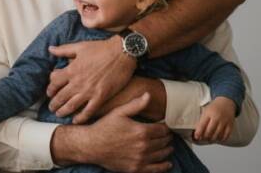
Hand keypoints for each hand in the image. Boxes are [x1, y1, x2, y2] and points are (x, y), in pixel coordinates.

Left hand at [47, 37, 136, 122]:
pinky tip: (76, 120)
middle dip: (54, 104)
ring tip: (59, 114)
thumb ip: (63, 50)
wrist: (122, 53)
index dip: (50, 90)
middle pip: (60, 97)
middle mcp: (78, 82)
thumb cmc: (101, 48)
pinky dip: (80, 118)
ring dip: (63, 112)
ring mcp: (89, 91)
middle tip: (51, 108)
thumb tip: (50, 49)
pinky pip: (88, 111)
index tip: (49, 93)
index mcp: (71, 70)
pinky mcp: (101, 96)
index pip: (54, 83)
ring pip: (71, 106)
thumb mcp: (80, 46)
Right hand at [53, 93, 173, 172]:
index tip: (165, 127)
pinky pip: (156, 169)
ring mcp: (140, 159)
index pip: (162, 130)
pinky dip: (164, 166)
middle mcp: (143, 147)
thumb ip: (136, 104)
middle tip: (168, 136)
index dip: (166, 128)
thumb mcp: (118, 112)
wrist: (91, 145)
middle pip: (163, 142)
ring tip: (168, 147)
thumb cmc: (104, 127)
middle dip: (167, 138)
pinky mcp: (136, 169)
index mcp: (141, 131)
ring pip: (162, 155)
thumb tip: (149, 95)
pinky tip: (167, 164)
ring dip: (167, 150)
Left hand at [193, 96, 234, 143]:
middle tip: (203, 138)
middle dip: (205, 137)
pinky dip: (222, 139)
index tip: (196, 137)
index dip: (198, 133)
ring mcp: (224, 122)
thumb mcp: (206, 111)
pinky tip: (218, 138)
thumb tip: (197, 132)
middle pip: (209, 131)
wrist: (226, 102)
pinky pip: (226, 135)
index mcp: (208, 113)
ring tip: (210, 139)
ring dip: (212, 139)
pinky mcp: (230, 125)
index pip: (202, 125)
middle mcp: (217, 118)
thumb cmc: (214, 107)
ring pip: (217, 134)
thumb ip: (202, 120)